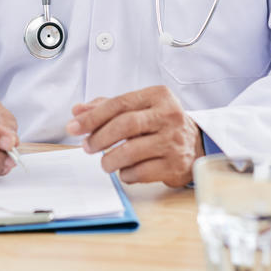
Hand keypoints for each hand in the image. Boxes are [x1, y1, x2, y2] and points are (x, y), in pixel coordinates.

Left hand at [66, 85, 204, 186]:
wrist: (196, 145)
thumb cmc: (160, 124)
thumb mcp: (139, 108)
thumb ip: (107, 107)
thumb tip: (77, 111)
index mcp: (158, 96)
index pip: (119, 103)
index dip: (92, 116)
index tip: (74, 127)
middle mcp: (169, 116)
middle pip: (125, 125)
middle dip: (99, 138)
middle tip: (86, 146)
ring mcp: (173, 141)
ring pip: (131, 151)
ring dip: (110, 160)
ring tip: (104, 163)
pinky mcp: (175, 165)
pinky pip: (140, 172)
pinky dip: (126, 174)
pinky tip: (124, 171)